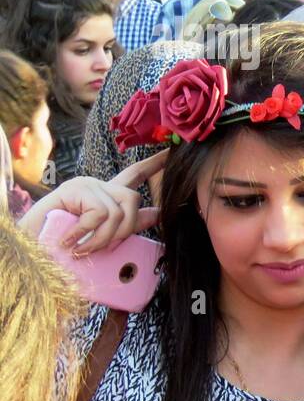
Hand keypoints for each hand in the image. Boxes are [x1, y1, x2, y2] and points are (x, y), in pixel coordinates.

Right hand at [19, 150, 167, 252]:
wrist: (32, 250)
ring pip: (118, 211)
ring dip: (102, 238)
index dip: (155, 163)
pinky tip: (70, 240)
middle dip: (124, 230)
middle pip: (132, 198)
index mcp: (107, 195)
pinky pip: (100, 213)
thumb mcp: (103, 234)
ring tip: (82, 248)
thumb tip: (159, 213)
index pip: (135, 174)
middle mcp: (98, 185)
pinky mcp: (75, 189)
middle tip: (102, 247)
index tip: (174, 150)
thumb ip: (130, 223)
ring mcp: (85, 184)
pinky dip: (87, 233)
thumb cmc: (65, 243)